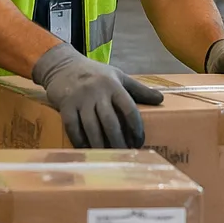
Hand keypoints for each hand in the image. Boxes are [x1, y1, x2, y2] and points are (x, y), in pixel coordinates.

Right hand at [31, 43, 162, 147]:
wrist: (62, 65)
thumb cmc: (95, 73)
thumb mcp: (118, 76)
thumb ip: (139, 89)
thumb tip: (161, 99)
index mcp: (113, 85)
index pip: (128, 108)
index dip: (135, 127)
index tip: (139, 141)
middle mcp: (97, 92)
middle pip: (110, 122)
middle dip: (118, 142)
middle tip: (125, 155)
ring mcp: (80, 99)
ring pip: (92, 127)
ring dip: (100, 145)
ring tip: (108, 157)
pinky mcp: (65, 106)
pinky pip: (73, 128)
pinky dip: (80, 142)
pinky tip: (87, 150)